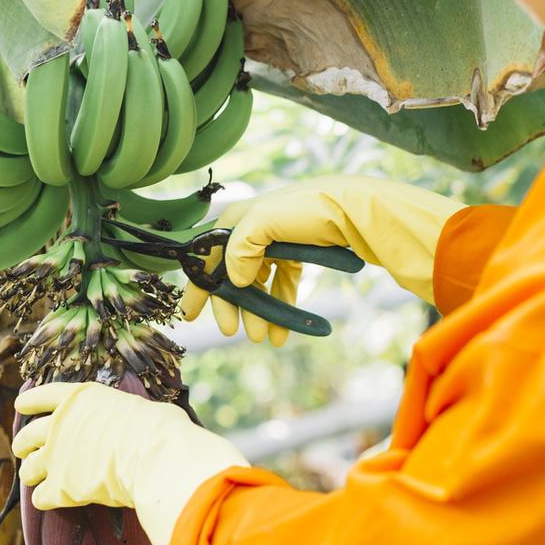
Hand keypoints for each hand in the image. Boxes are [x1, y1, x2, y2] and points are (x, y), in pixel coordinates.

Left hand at [13, 382, 248, 544]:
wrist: (153, 455)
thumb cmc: (156, 427)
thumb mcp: (134, 406)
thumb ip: (118, 413)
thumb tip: (137, 420)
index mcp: (77, 398)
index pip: (40, 396)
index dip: (28, 402)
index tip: (21, 406)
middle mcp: (59, 424)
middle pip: (26, 435)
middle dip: (22, 444)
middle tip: (23, 450)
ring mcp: (56, 456)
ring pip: (28, 468)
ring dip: (30, 473)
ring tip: (34, 478)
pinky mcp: (60, 488)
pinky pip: (40, 497)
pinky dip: (44, 499)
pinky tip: (49, 501)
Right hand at [181, 175, 464, 342]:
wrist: (353, 208)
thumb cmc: (306, 209)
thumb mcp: (264, 222)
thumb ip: (240, 249)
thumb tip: (234, 280)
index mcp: (237, 220)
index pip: (208, 257)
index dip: (199, 286)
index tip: (190, 314)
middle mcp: (252, 231)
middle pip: (231, 275)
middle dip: (231, 305)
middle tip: (231, 331)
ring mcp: (275, 243)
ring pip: (257, 285)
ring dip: (256, 311)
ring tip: (260, 337)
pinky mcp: (296, 254)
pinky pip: (281, 285)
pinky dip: (280, 307)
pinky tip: (282, 330)